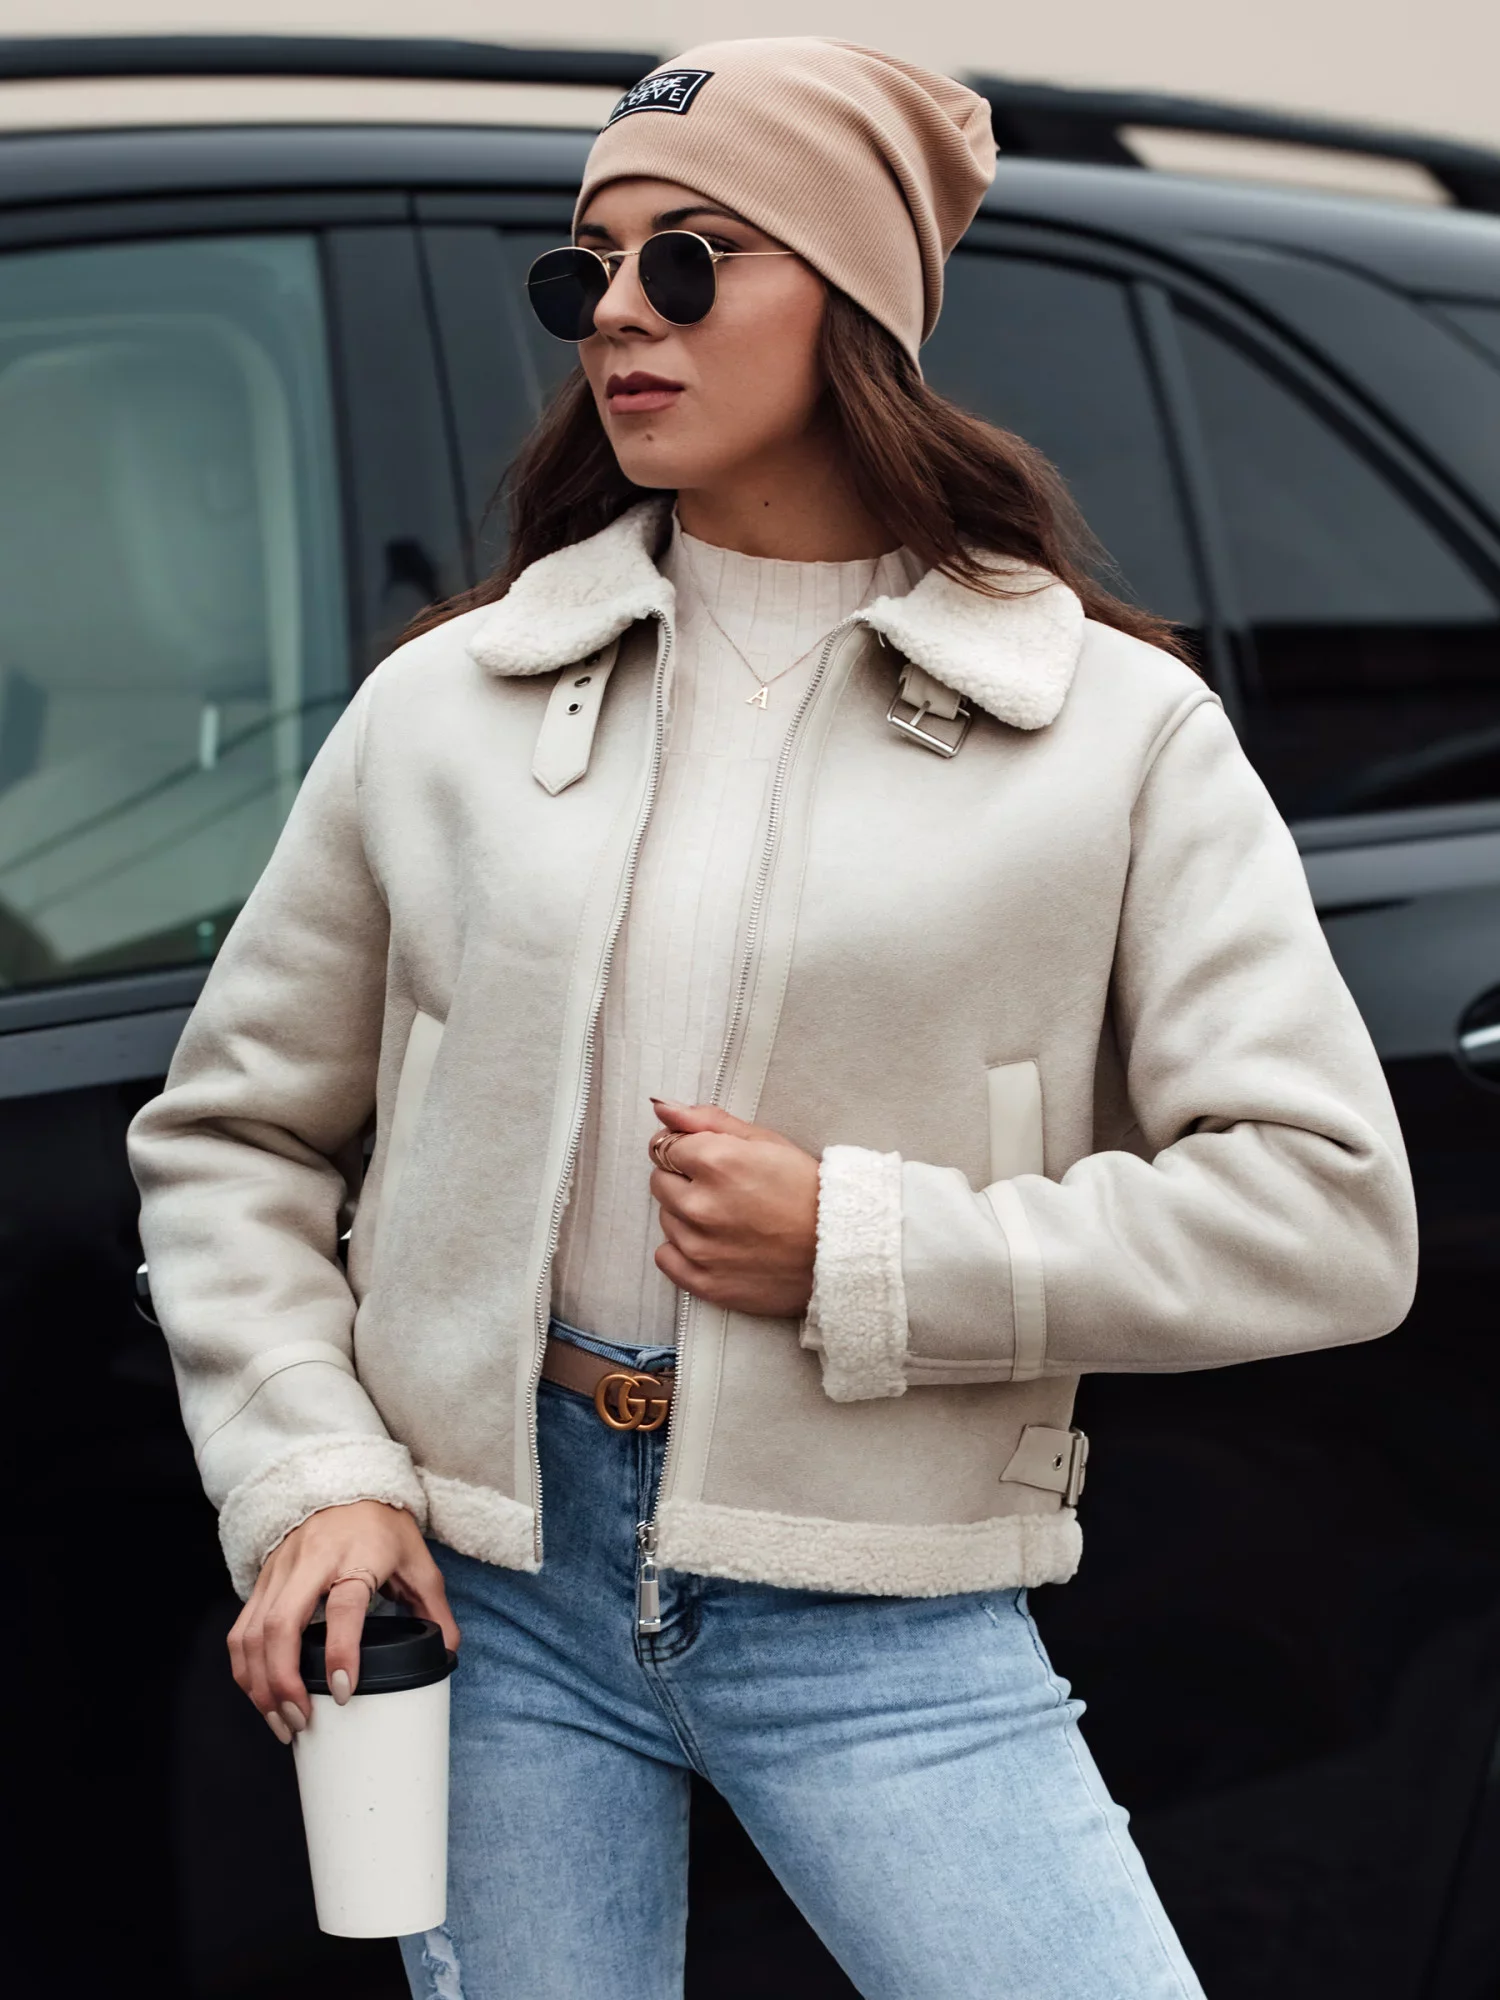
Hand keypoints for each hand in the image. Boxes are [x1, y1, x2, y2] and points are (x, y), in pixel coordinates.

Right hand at [228, 1498, 458, 1744]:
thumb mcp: (418, 1562)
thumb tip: (448, 1653)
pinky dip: (245, 1670)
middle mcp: (310, 1563)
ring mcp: (279, 1572)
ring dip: (260, 1685)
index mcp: (356, 1556)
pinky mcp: (261, 1581)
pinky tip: (261, 1696)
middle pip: (281, 1625)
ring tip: (282, 1721)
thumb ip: (435, 1609)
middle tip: (302, 1721)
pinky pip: (240, 1631)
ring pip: (252, 1634)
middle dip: (284, 1682)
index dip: (342, 1652)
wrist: (346, 1485)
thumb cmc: (383, 1525)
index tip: (344, 1691)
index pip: (343, 1607)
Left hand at [648, 1099, 819, 1317]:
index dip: (687, 1149)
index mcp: (716, 1161)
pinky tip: (715, 1244)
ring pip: (666, 1219)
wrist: (844, 1248)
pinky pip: (666, 1258)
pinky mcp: (705, 1282)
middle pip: (660, 1182)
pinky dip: (683, 1250)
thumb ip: (708, 1121)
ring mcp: (700, 1247)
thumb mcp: (766, 1141)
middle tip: (725, 1188)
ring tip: (730, 1217)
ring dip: (687, 1215)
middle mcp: (700, 1204)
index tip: (709, 1159)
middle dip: (683, 1180)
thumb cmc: (809, 1190)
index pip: (665, 1145)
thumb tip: (663, 1109)